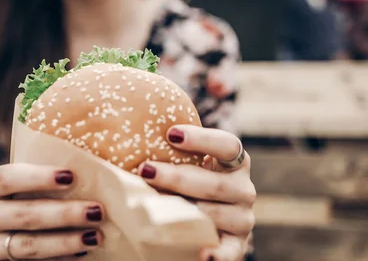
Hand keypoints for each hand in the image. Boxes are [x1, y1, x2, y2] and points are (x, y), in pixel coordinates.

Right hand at [0, 163, 104, 259]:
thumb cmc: (9, 206)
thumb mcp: (13, 191)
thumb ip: (39, 184)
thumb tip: (90, 175)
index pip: (8, 177)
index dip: (39, 177)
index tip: (71, 176)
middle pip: (24, 214)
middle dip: (64, 213)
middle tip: (97, 211)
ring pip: (27, 245)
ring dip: (65, 241)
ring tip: (95, 236)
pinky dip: (58, 259)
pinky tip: (80, 253)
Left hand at [138, 126, 254, 260]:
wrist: (205, 218)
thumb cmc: (189, 180)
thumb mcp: (187, 161)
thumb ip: (170, 146)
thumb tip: (123, 119)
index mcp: (236, 161)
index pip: (227, 145)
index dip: (201, 139)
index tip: (170, 134)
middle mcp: (244, 189)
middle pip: (214, 183)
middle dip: (176, 177)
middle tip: (145, 170)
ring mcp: (243, 218)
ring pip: (215, 214)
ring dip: (185, 211)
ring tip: (154, 207)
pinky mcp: (238, 244)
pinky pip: (232, 251)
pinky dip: (219, 255)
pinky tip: (203, 254)